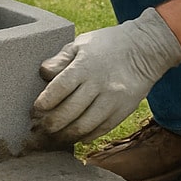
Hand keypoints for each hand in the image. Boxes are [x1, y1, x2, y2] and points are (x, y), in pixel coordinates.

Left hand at [31, 7, 180, 143]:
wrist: (145, 50)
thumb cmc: (108, 45)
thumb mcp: (82, 43)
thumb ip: (61, 59)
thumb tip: (43, 72)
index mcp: (85, 66)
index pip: (60, 88)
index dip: (45, 103)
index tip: (35, 109)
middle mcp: (99, 84)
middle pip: (69, 112)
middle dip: (50, 124)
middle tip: (38, 128)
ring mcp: (112, 100)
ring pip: (84, 126)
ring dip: (64, 135)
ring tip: (52, 137)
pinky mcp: (122, 111)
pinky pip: (100, 130)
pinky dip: (84, 136)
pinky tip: (74, 136)